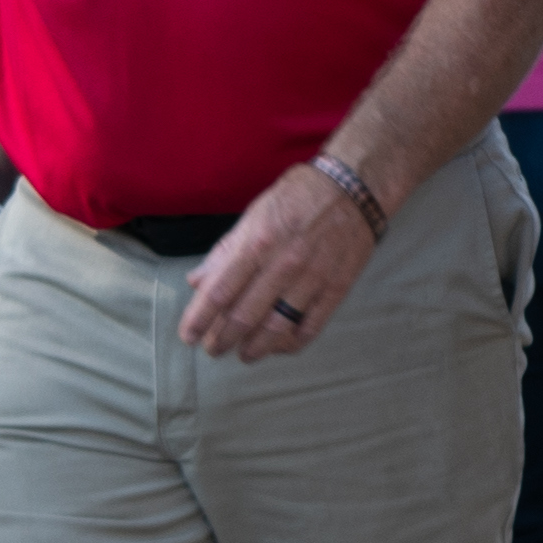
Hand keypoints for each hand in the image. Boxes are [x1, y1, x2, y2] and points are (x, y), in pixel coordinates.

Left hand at [179, 162, 379, 363]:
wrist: (354, 187)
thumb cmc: (297, 196)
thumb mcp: (254, 214)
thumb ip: (226, 251)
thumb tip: (197, 281)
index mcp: (257, 243)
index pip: (219, 292)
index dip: (199, 319)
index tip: (188, 336)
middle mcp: (283, 264)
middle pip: (244, 316)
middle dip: (223, 339)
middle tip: (214, 350)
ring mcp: (312, 278)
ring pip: (277, 328)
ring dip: (255, 348)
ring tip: (244, 355)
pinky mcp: (337, 288)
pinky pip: (311, 326)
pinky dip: (293, 343)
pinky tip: (280, 348)